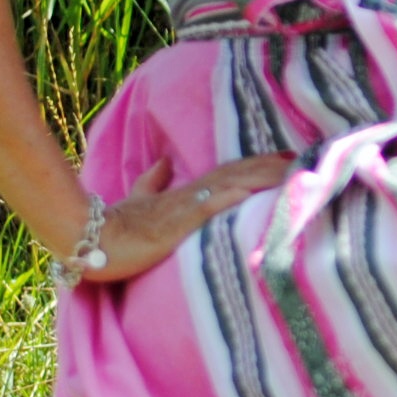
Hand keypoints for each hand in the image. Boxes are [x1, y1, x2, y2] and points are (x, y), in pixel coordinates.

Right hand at [61, 152, 297, 284]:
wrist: (87, 238)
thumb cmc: (115, 227)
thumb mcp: (137, 201)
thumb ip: (152, 181)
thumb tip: (164, 161)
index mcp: (186, 192)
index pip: (231, 171)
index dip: (260, 164)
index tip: (290, 157)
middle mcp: (191, 194)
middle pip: (239, 173)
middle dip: (273, 166)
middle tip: (308, 158)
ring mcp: (186, 206)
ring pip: (231, 183)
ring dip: (262, 177)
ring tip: (294, 170)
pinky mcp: (177, 222)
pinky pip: (208, 206)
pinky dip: (231, 197)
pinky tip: (253, 193)